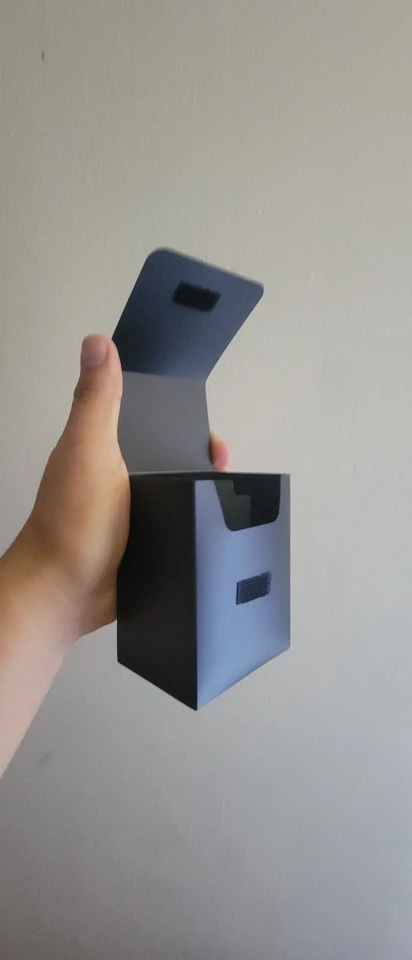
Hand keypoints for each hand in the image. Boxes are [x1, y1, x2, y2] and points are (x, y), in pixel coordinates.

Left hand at [18, 335, 228, 637]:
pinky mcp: (147, 543)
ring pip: (181, 492)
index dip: (180, 414)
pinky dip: (195, 523)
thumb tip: (98, 342)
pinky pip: (180, 525)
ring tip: (228, 497)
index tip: (206, 425)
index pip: (149, 417)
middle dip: (202, 458)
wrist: (68, 595)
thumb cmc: (70, 524)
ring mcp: (135, 512)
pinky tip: (210, 526)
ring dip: (202, 494)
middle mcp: (121, 477)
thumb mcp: (89, 451)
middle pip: (173, 455)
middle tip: (222, 466)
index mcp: (106, 447)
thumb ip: (96, 399)